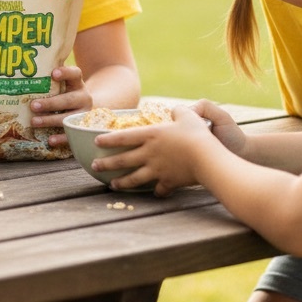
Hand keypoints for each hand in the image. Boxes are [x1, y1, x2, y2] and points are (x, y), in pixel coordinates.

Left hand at [30, 65, 92, 146]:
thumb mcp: (62, 84)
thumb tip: (21, 75)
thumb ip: (48, 79)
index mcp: (77, 83)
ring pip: (68, 118)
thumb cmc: (65, 93)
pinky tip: (50, 140)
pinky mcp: (82, 128)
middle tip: (33, 105)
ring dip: (50, 120)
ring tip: (34, 122)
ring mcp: (84, 114)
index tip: (53, 73)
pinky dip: (61, 138)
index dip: (65, 73)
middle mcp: (83, 97)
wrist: (85, 110)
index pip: (74, 74)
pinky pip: (72, 134)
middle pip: (68, 99)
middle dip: (50, 103)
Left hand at [92, 101, 216, 192]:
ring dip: (122, 183)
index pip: (123, 137)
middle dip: (107, 164)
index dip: (108, 139)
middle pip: (123, 160)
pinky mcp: (168, 182)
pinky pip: (159, 189)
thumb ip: (178, 111)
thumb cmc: (196, 135)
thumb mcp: (187, 115)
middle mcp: (149, 153)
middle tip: (95, 166)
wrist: (207, 160)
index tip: (96, 142)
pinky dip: (156, 191)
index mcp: (151, 135)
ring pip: (134, 179)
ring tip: (113, 185)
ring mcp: (157, 170)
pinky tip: (155, 192)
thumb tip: (175, 110)